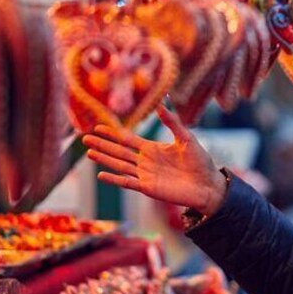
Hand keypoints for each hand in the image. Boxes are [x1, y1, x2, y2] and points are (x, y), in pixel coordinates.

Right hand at [83, 105, 227, 216]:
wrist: (208, 185)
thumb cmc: (200, 161)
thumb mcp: (186, 138)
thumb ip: (172, 123)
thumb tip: (160, 105)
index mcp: (153, 149)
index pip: (127, 139)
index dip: (113, 133)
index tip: (97, 126)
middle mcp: (145, 162)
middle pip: (119, 151)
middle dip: (102, 144)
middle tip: (84, 138)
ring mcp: (145, 175)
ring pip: (119, 165)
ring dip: (104, 159)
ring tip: (89, 153)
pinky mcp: (148, 188)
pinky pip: (128, 182)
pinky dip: (115, 179)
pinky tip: (101, 175)